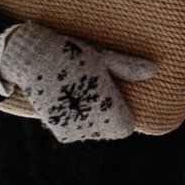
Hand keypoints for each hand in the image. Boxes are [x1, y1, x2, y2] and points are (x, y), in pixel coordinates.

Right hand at [0, 21, 156, 144]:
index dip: (123, 115)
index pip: (125, 127)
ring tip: (80, 93)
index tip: (115, 99)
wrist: (31, 58)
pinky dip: (73, 120)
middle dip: (107, 117)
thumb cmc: (72, 54)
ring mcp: (71, 126)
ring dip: (90, 119)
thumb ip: (126, 67)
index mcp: (107, 107)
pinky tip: (68, 99)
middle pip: (109, 130)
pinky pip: (73, 130)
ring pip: (91, 131)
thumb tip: (152, 70)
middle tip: (96, 93)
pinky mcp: (56, 126)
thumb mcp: (102, 57)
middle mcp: (90, 122)